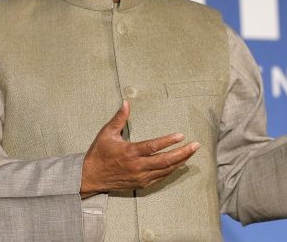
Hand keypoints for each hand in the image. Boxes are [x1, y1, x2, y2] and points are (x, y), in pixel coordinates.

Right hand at [80, 100, 199, 197]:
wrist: (91, 177)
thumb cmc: (99, 153)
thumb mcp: (107, 133)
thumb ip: (119, 118)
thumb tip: (126, 102)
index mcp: (130, 152)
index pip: (154, 147)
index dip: (168, 141)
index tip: (181, 136)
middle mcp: (137, 166)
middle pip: (165, 161)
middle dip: (183, 153)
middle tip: (195, 146)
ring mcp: (140, 177)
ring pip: (165, 170)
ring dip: (180, 162)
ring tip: (191, 153)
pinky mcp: (141, 184)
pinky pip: (160, 178)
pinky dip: (171, 170)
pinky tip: (178, 164)